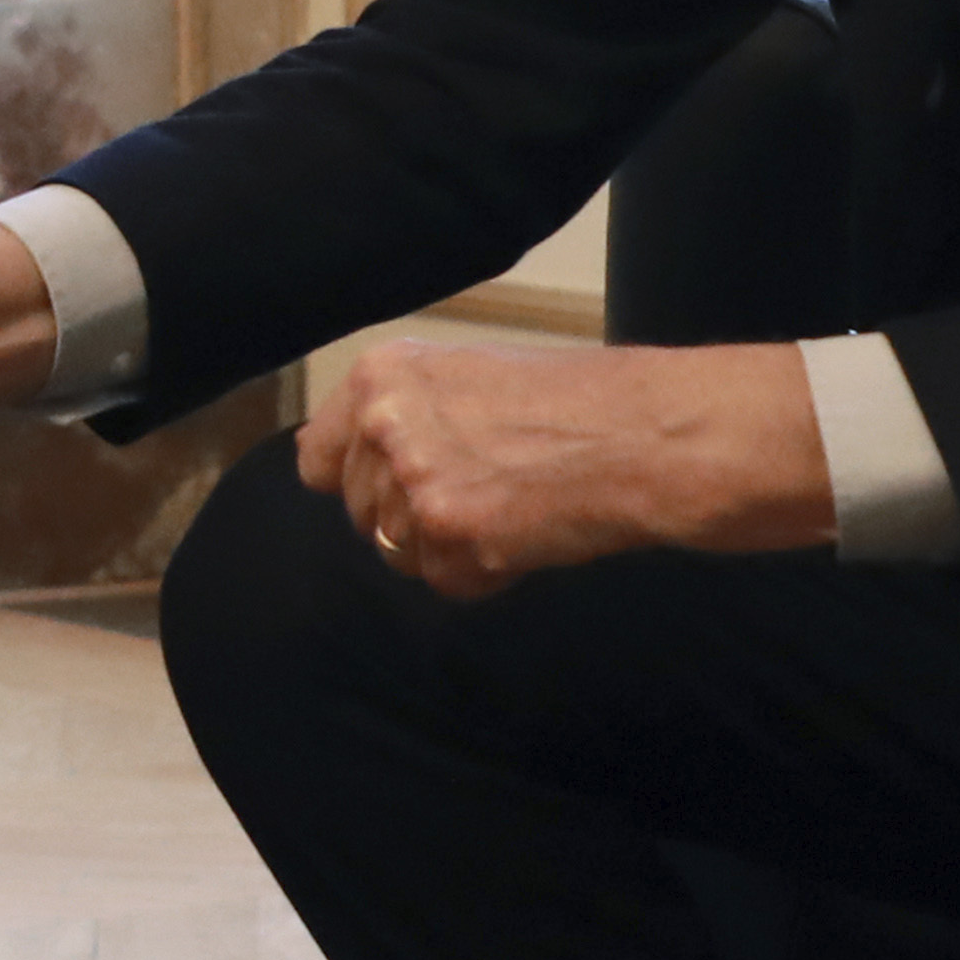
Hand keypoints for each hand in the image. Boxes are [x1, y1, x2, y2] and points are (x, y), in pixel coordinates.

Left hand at [300, 338, 829, 597]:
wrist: (644, 433)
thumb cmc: (571, 400)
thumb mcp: (464, 377)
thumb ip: (396, 416)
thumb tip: (318, 459)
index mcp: (383, 376)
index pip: (315, 456)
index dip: (355, 479)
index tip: (397, 484)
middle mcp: (385, 424)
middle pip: (358, 511)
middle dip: (412, 516)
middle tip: (486, 490)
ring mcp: (415, 482)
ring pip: (397, 553)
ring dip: (449, 547)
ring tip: (511, 506)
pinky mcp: (452, 535)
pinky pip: (444, 583)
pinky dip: (483, 574)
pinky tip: (527, 534)